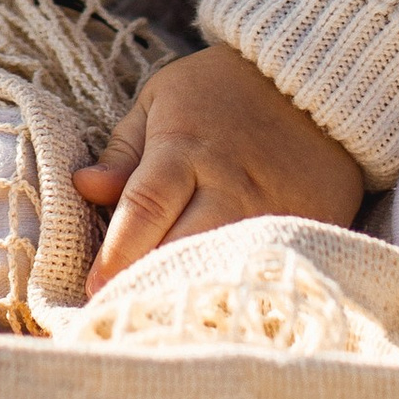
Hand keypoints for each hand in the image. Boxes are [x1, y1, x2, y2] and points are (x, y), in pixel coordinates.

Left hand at [73, 43, 362, 294]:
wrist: (312, 80)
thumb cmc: (223, 88)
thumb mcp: (161, 99)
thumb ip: (123, 149)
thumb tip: (86, 186)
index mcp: (183, 150)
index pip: (144, 208)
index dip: (117, 254)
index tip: (93, 290)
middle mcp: (227, 185)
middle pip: (183, 248)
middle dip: (148, 282)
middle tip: (121, 312)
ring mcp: (271, 210)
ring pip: (224, 267)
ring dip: (191, 292)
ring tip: (163, 319)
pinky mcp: (306, 225)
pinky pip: (265, 267)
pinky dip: (239, 287)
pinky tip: (218, 310)